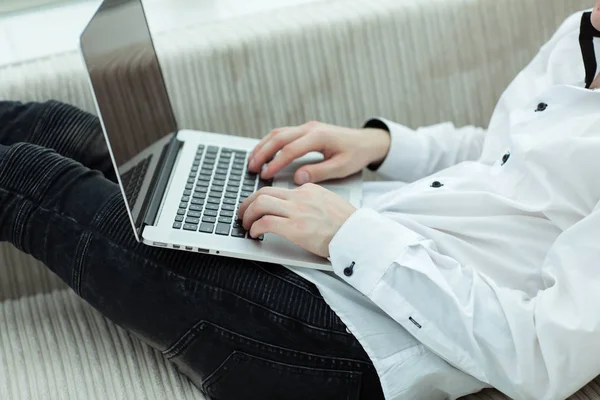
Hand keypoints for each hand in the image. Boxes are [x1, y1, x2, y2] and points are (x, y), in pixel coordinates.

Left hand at [238, 183, 355, 257]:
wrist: (359, 235)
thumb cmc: (348, 226)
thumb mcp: (329, 204)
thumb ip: (312, 203)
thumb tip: (297, 210)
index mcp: (309, 189)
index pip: (279, 190)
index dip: (263, 199)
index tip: (258, 208)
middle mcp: (301, 197)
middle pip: (264, 192)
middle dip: (248, 203)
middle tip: (243, 213)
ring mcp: (297, 211)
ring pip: (260, 204)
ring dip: (248, 214)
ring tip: (246, 224)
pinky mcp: (295, 228)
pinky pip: (265, 222)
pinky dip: (255, 227)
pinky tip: (255, 234)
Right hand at [247, 121, 390, 183]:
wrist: (367, 141)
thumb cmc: (356, 155)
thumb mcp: (341, 167)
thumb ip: (319, 172)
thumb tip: (297, 178)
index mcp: (319, 137)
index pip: (291, 150)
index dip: (276, 163)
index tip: (265, 175)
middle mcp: (311, 128)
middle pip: (279, 138)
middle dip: (263, 153)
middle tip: (251, 168)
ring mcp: (307, 127)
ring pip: (278, 133)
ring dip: (263, 146)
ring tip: (252, 160)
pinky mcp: (306, 129)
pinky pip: (283, 133)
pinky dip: (270, 142)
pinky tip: (263, 152)